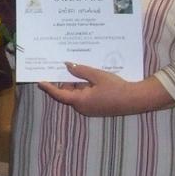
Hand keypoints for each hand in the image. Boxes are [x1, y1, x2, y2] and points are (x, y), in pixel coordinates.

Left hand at [37, 62, 171, 117]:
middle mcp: (82, 107)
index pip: (59, 94)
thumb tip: (67, 66)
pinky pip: (85, 97)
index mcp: (80, 101)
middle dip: (66, 82)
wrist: (134, 100)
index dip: (49, 88)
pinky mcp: (96, 108)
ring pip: (77, 95)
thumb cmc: (115, 88)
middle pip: (68, 94)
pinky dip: (84, 88)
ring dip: (77, 84)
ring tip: (79, 69)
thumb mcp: (97, 76)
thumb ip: (80, 71)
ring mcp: (89, 109)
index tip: (40, 82)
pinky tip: (90, 78)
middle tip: (64, 67)